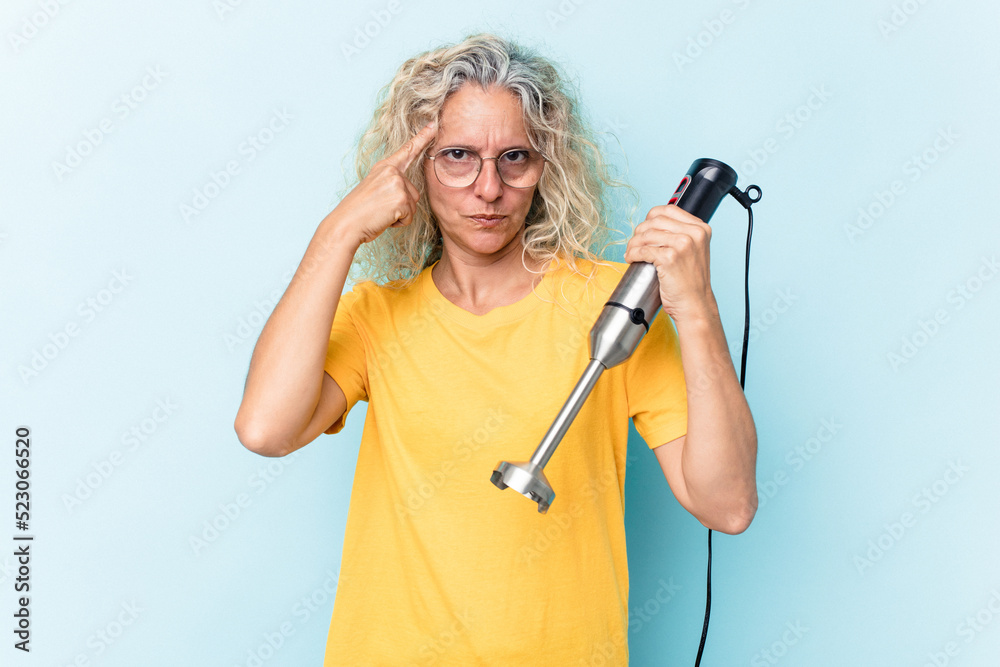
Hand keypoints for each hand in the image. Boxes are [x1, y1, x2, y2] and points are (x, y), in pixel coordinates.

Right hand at [333, 121, 437, 244]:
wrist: (346, 223)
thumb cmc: (359, 211)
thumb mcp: (375, 189)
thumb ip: (391, 183)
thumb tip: (406, 192)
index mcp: (384, 167)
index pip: (407, 150)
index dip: (422, 137)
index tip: (434, 125)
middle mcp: (392, 172)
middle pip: (414, 192)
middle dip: (402, 205)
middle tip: (380, 208)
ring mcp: (397, 184)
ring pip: (413, 205)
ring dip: (400, 214)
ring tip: (382, 213)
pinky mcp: (402, 198)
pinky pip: (409, 216)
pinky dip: (399, 222)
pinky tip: (384, 219)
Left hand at [622, 204, 715, 322]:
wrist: (695, 304)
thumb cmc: (691, 282)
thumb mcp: (694, 251)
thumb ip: (681, 234)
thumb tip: (652, 225)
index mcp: (700, 228)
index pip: (669, 210)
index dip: (651, 217)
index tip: (644, 228)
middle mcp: (694, 233)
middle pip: (655, 220)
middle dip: (639, 231)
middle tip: (634, 243)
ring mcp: (683, 245)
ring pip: (646, 235)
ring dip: (633, 244)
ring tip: (630, 252)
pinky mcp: (670, 258)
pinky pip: (643, 250)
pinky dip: (633, 254)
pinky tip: (631, 258)